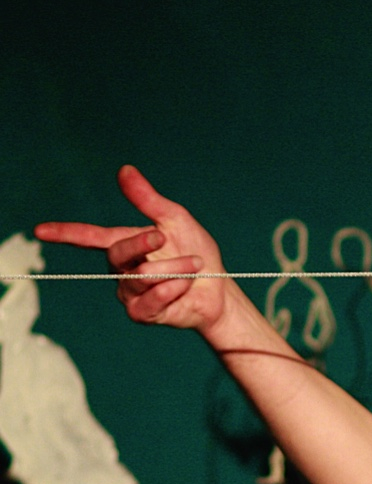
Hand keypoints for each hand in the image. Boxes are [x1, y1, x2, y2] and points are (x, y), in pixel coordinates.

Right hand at [35, 165, 228, 332]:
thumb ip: (148, 199)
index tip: (40, 231)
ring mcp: (129, 293)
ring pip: (144, 275)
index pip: (90, 237)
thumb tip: (124, 170)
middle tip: (166, 236)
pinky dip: (176, 287)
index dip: (66, 233)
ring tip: (193, 267)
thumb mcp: (176, 219)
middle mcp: (122, 269)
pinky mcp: (141, 313)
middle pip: (119, 252)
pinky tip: (185, 286)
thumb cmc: (196, 253)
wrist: (219, 290)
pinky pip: (153, 297)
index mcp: (126, 244)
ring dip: (177, 267)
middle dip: (145, 243)